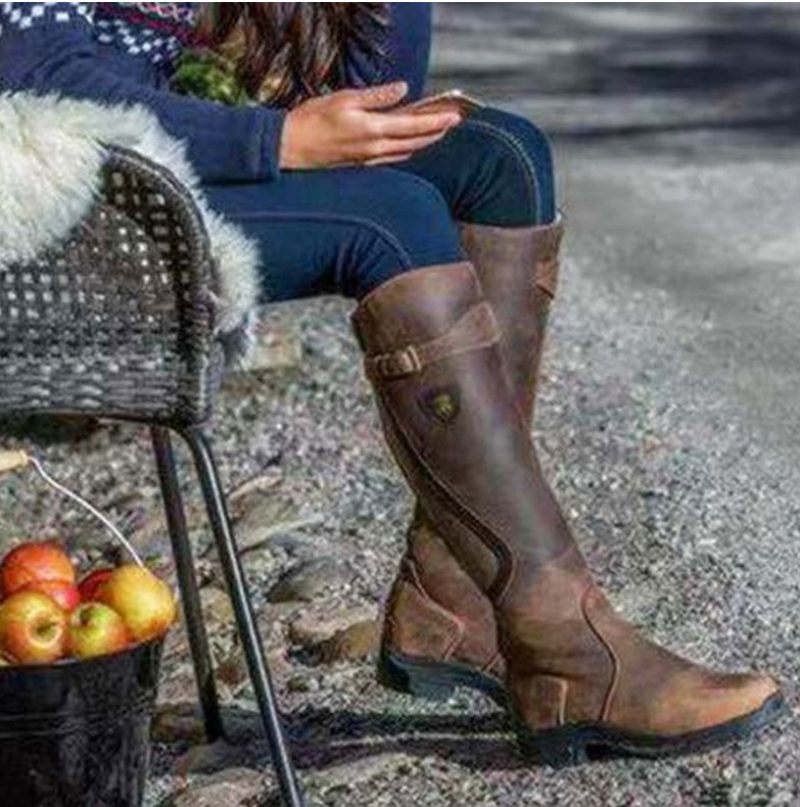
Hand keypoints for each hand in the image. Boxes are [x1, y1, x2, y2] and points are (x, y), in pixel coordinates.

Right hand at [279, 82, 461, 168]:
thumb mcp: (345, 99)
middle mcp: (375, 148)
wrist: (292, 147)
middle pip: (415, 141)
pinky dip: (406, 150)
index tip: (454, 116)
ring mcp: (369, 159)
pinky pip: (391, 158)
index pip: (414, 125)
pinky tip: (410, 146)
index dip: (436, 121)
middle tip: (452, 123)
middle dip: (436, 132)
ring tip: (437, 133)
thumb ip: (377, 96)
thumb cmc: (313, 119)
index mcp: (373, 129)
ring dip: (423, 142)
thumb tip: (403, 90)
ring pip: (405, 151)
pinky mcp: (361, 165)